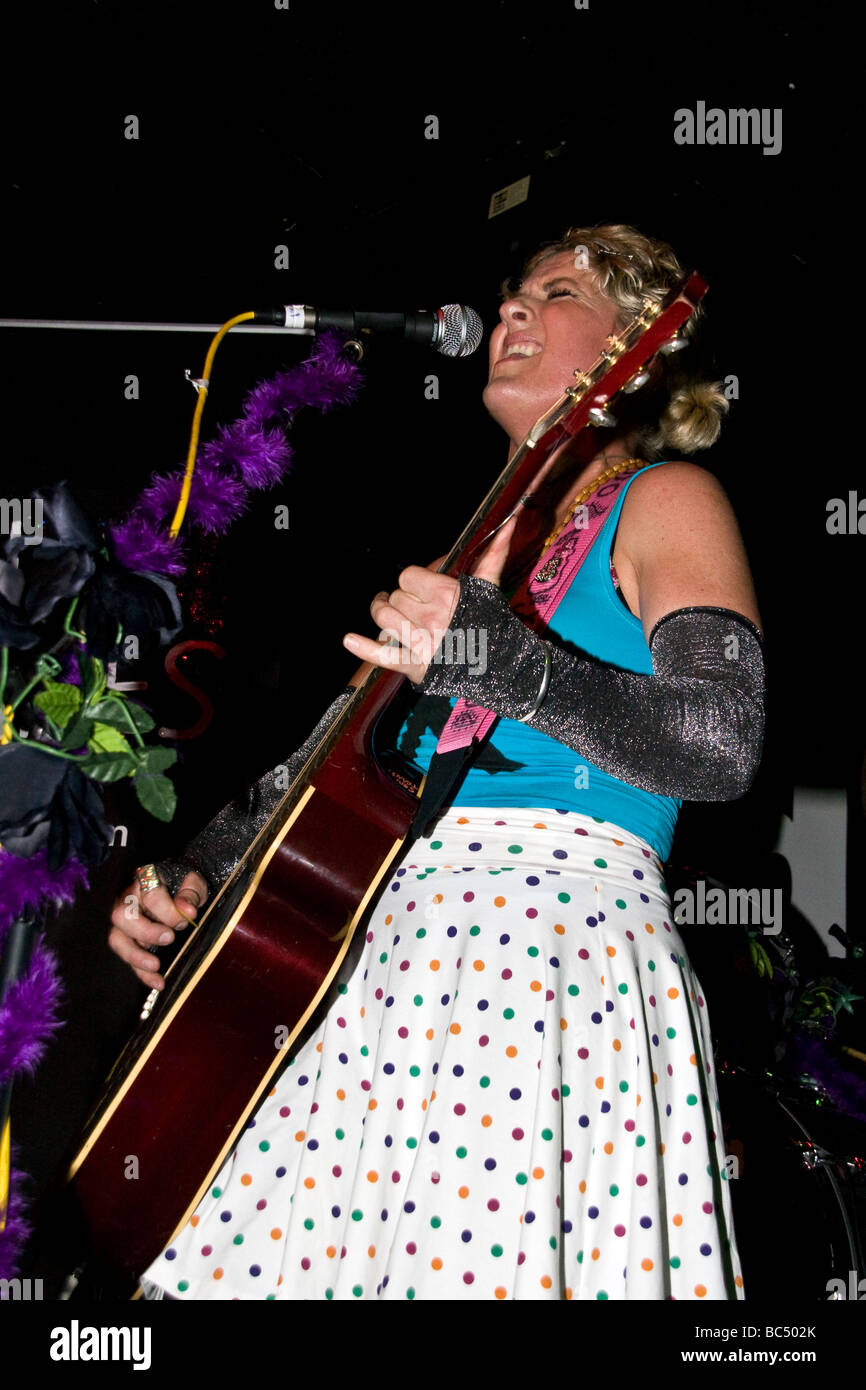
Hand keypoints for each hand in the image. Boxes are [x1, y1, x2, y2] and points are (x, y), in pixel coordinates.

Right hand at [108, 870, 206, 989]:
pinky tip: (159, 983)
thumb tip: (188, 911)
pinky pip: (127, 957)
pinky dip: (142, 973)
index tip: (190, 917)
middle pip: (122, 916)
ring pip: (117, 939)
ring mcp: (124, 922)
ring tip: (156, 967)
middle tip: (169, 938)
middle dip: (145, 930)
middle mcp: (127, 899)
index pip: (151, 896)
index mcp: (145, 880)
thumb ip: (191, 893)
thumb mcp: (193, 883)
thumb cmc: (184, 885)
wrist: (179, 888)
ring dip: (135, 956)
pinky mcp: (127, 940)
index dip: (169, 910)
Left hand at [342, 517, 517, 683]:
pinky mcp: (414, 665)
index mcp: (444, 594)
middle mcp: (429, 617)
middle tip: (409, 605)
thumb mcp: (490, 587)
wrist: (504, 667)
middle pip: (395, 597)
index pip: (407, 576)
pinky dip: (363, 647)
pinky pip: (382, 655)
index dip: (412, 581)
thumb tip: (511, 520)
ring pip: (383, 618)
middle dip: (401, 599)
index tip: (420, 588)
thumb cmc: (494, 624)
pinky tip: (349, 639)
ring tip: (385, 613)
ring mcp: (420, 642)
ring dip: (382, 614)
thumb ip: (494, 554)